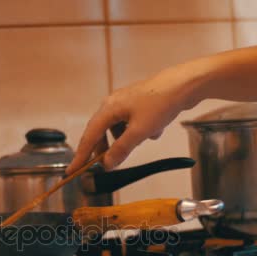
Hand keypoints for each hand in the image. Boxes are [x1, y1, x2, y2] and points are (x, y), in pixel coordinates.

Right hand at [66, 60, 210, 173]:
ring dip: (127, 139)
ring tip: (141, 141)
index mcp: (108, 108)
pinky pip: (134, 124)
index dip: (80, 155)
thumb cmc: (160, 103)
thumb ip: (121, 149)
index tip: (72, 170)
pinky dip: (141, 131)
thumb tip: (107, 164)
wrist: (184, 85)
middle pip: (102, 132)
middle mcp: (113, 103)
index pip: (89, 136)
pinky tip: (155, 130)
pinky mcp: (140, 104)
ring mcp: (127, 103)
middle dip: (105, 149)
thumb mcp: (139, 132)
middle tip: (106, 166)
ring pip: (120, 129)